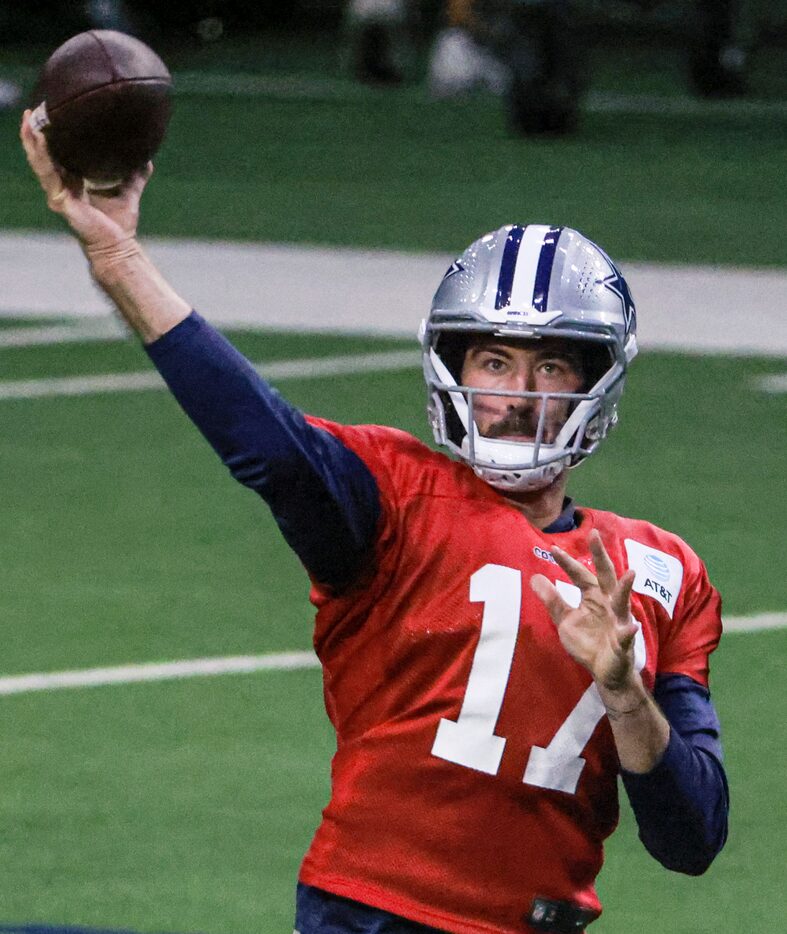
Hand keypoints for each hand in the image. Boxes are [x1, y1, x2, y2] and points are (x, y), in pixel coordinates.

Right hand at [19, 109, 150, 266]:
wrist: (119, 247)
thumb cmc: (120, 225)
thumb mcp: (128, 192)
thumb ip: (136, 175)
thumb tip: (147, 157)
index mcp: (74, 184)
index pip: (58, 157)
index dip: (52, 139)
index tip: (51, 116)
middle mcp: (62, 188)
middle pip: (43, 156)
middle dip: (35, 134)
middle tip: (33, 111)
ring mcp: (58, 195)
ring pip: (40, 162)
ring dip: (32, 140)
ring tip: (29, 119)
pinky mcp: (60, 202)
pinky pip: (47, 174)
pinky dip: (41, 155)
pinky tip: (38, 138)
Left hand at [531, 529, 637, 690]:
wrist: (604, 671)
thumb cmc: (588, 642)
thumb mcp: (564, 620)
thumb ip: (552, 600)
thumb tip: (534, 577)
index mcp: (594, 597)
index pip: (580, 575)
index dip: (567, 562)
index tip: (552, 548)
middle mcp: (609, 604)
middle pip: (605, 576)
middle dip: (601, 556)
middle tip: (595, 534)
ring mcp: (619, 622)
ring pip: (623, 603)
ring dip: (626, 589)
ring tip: (630, 574)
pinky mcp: (623, 643)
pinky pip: (627, 637)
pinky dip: (629, 632)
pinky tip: (631, 627)